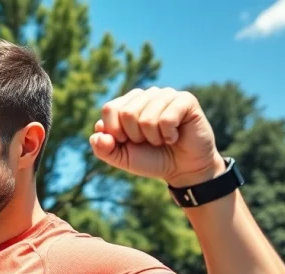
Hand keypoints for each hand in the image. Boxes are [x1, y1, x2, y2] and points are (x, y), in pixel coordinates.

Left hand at [89, 87, 226, 187]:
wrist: (182, 168)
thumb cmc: (151, 159)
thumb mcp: (121, 158)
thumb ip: (103, 148)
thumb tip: (98, 132)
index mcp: (127, 103)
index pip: (109, 109)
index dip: (115, 131)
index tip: (127, 141)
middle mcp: (146, 95)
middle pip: (127, 113)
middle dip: (136, 136)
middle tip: (148, 141)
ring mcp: (166, 95)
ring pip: (147, 118)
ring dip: (153, 138)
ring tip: (162, 139)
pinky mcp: (186, 100)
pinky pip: (167, 119)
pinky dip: (169, 135)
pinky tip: (175, 136)